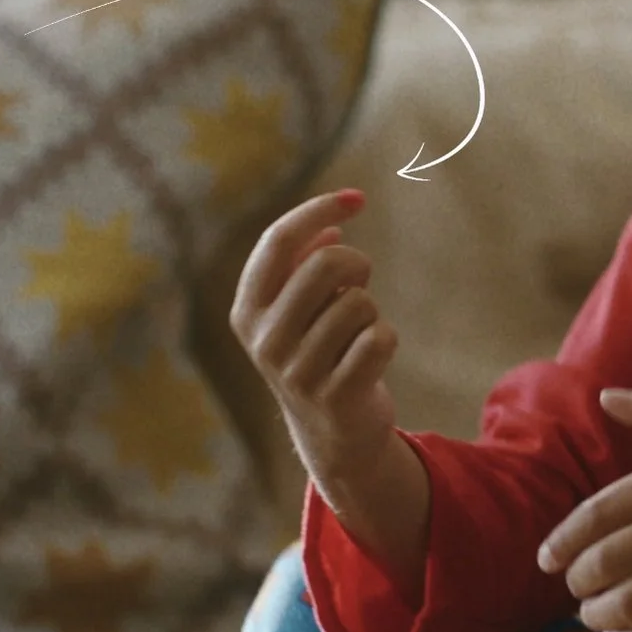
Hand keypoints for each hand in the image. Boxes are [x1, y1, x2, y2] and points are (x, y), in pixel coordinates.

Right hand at [231, 189, 402, 488]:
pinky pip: (380, 337)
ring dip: (370, 311)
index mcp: (246, 311)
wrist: (332, 433)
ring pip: (359, 302)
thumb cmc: (318, 353)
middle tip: (360, 282)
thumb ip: (305, 265)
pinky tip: (370, 359)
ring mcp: (298, 371)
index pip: (278, 240)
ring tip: (356, 335)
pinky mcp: (336, 394)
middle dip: (357, 264)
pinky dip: (385, 339)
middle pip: (328, 264)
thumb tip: (330, 228)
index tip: (358, 198)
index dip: (319, 210)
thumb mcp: (299, 308)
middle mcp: (264, 340)